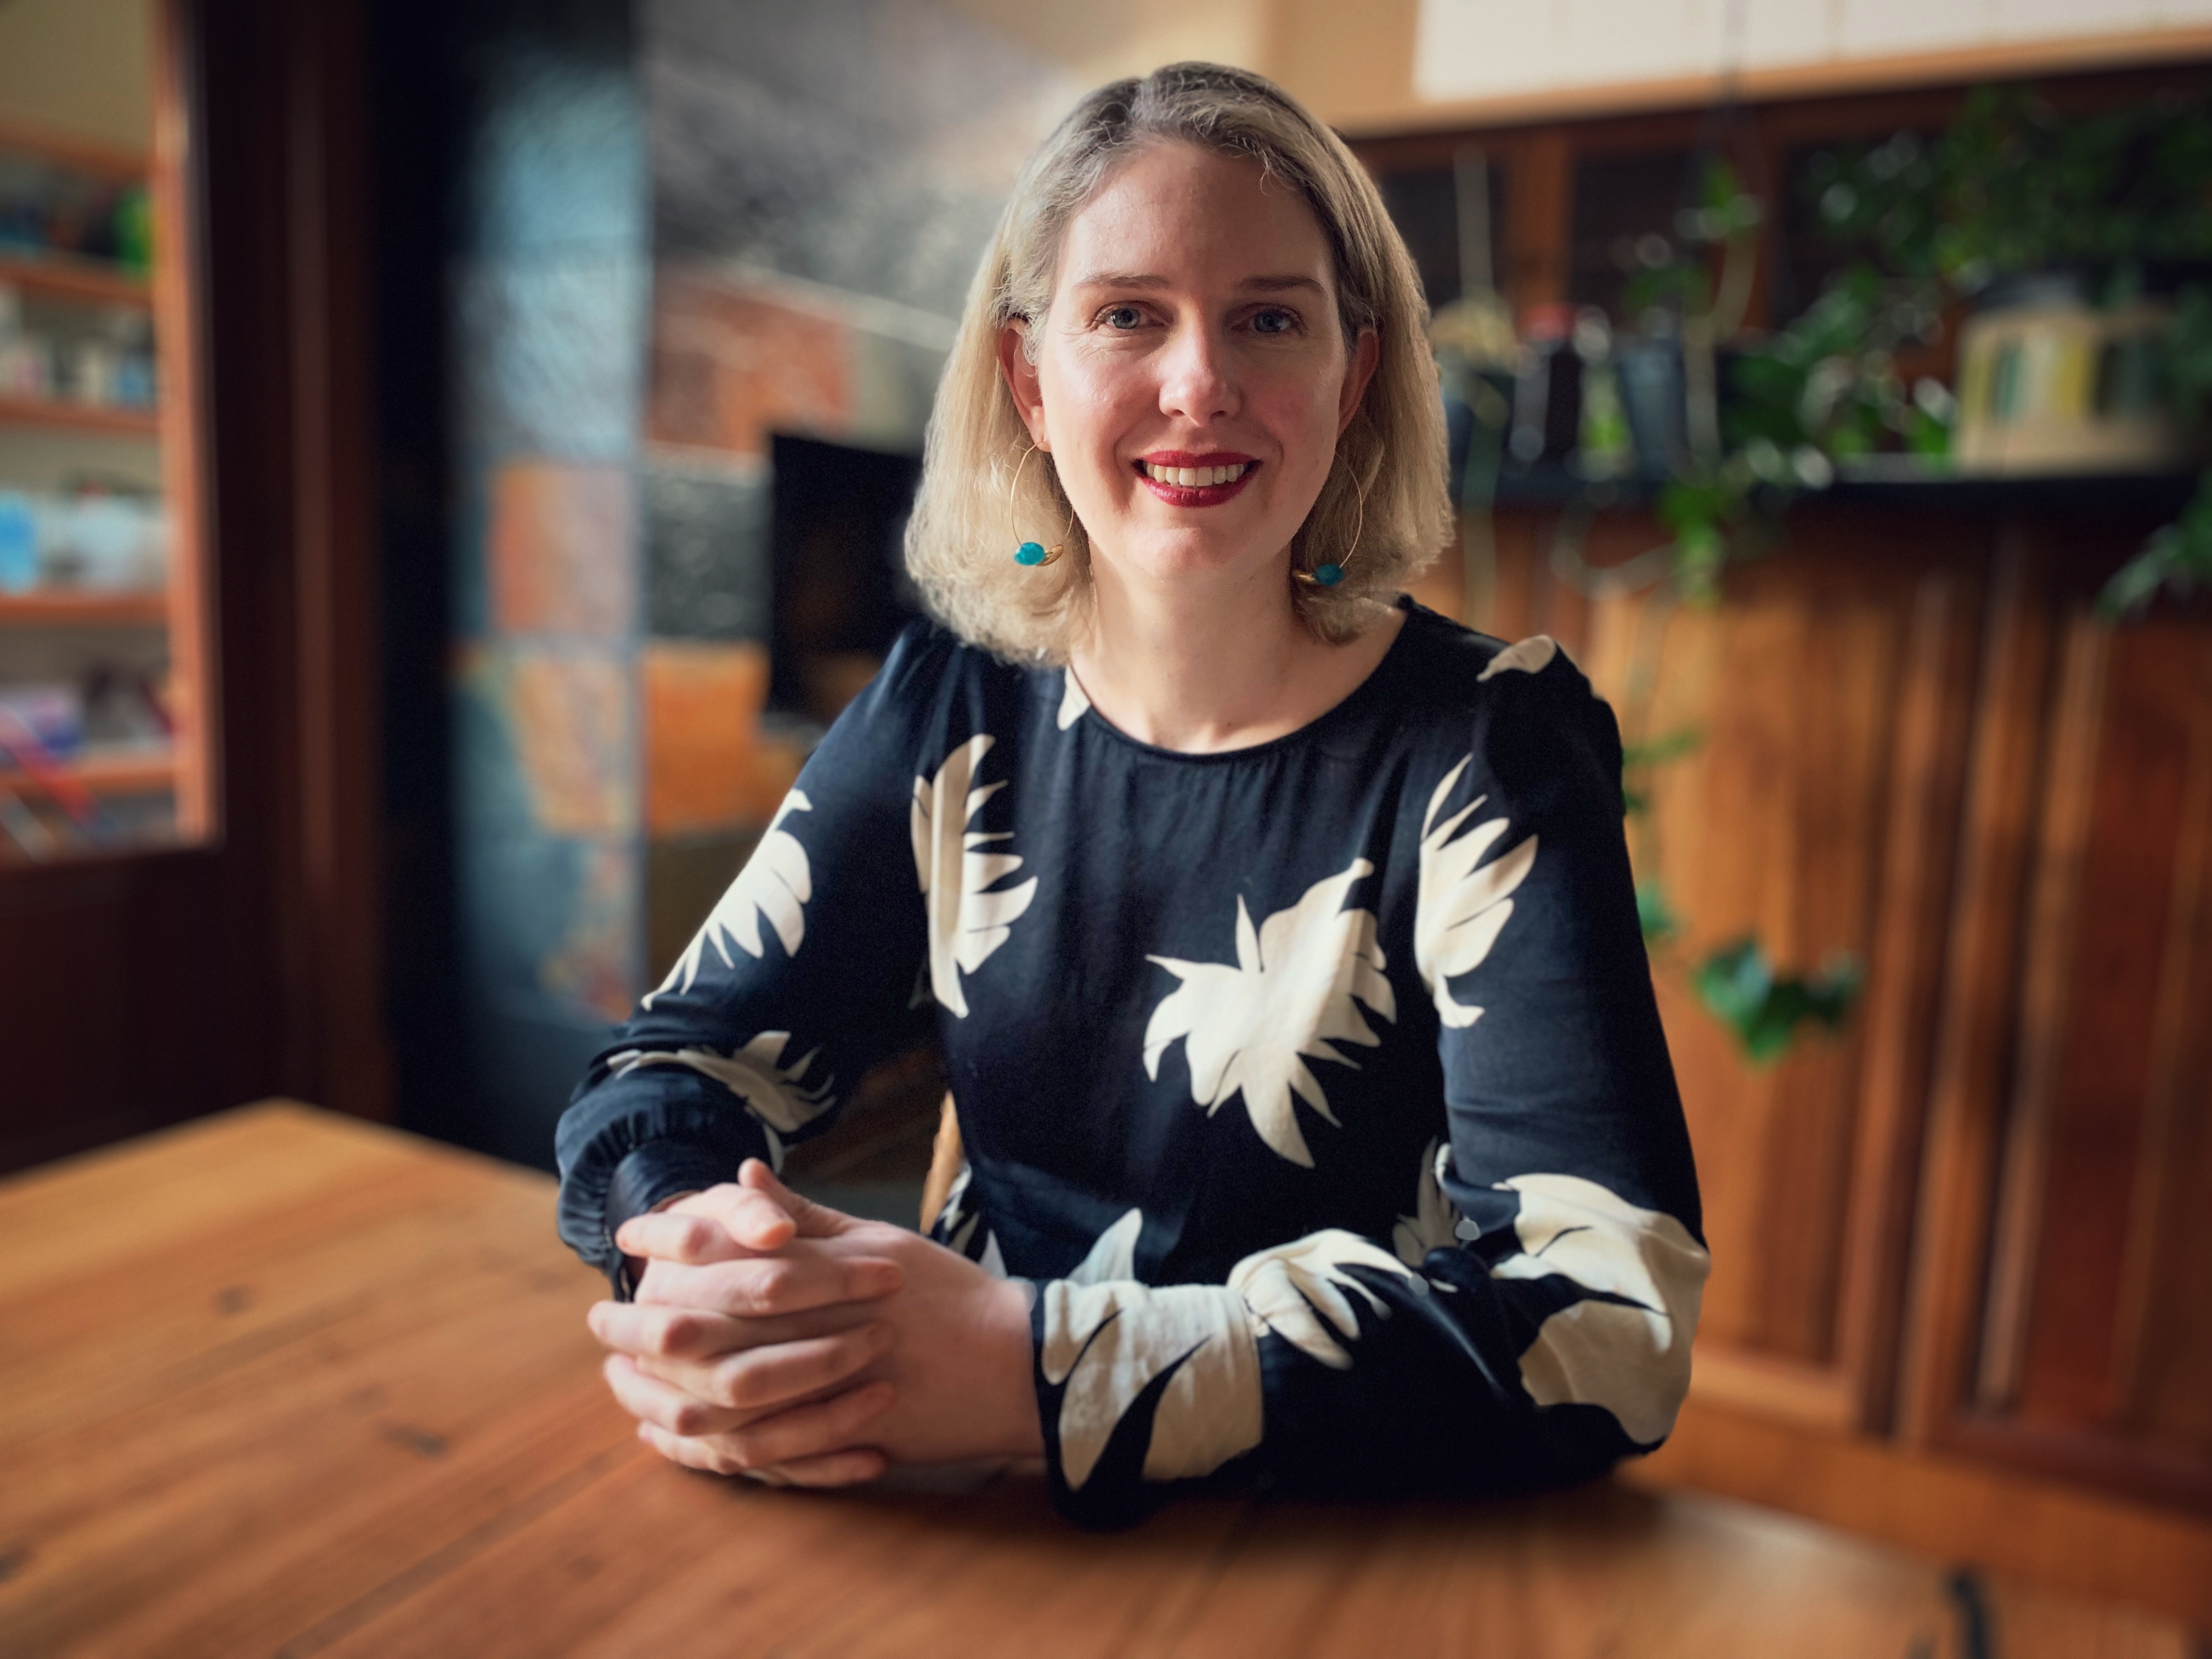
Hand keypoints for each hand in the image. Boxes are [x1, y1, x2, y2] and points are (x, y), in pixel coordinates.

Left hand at [592, 1162, 1040, 1480]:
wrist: (1013, 1366)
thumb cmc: (948, 1296)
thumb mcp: (879, 1243)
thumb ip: (806, 1216)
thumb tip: (745, 1177)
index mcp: (823, 1279)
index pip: (724, 1266)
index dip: (669, 1258)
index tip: (629, 1253)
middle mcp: (814, 1335)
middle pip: (702, 1338)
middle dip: (642, 1331)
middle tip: (602, 1324)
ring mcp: (820, 1397)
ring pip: (713, 1405)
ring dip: (657, 1394)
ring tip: (622, 1380)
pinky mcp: (829, 1444)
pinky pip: (747, 1454)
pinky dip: (701, 1447)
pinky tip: (671, 1435)